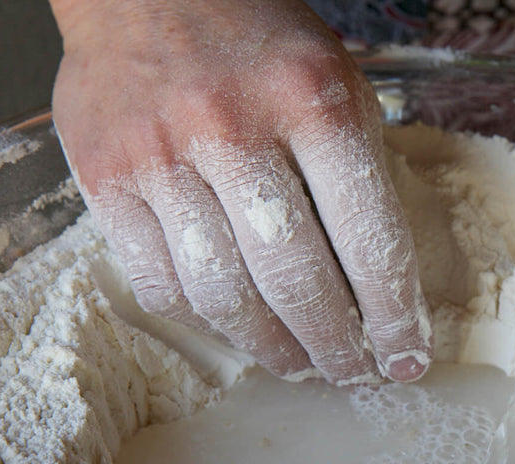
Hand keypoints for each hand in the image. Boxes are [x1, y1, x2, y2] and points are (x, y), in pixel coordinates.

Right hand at [50, 0, 432, 383]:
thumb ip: (358, 173)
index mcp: (315, 102)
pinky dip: (208, 321)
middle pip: (296, 280)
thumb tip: (380, 282)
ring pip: (225, 295)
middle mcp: (235, 130)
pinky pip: (162, 282)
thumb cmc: (259, 41)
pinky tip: (238, 328)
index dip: (393, 316)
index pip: (369, 239)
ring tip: (301, 363)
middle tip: (354, 371)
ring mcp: (162, 156)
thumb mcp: (339, 84)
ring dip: (273, 347)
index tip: (407, 356)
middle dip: (335, 345)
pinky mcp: (107, 179)